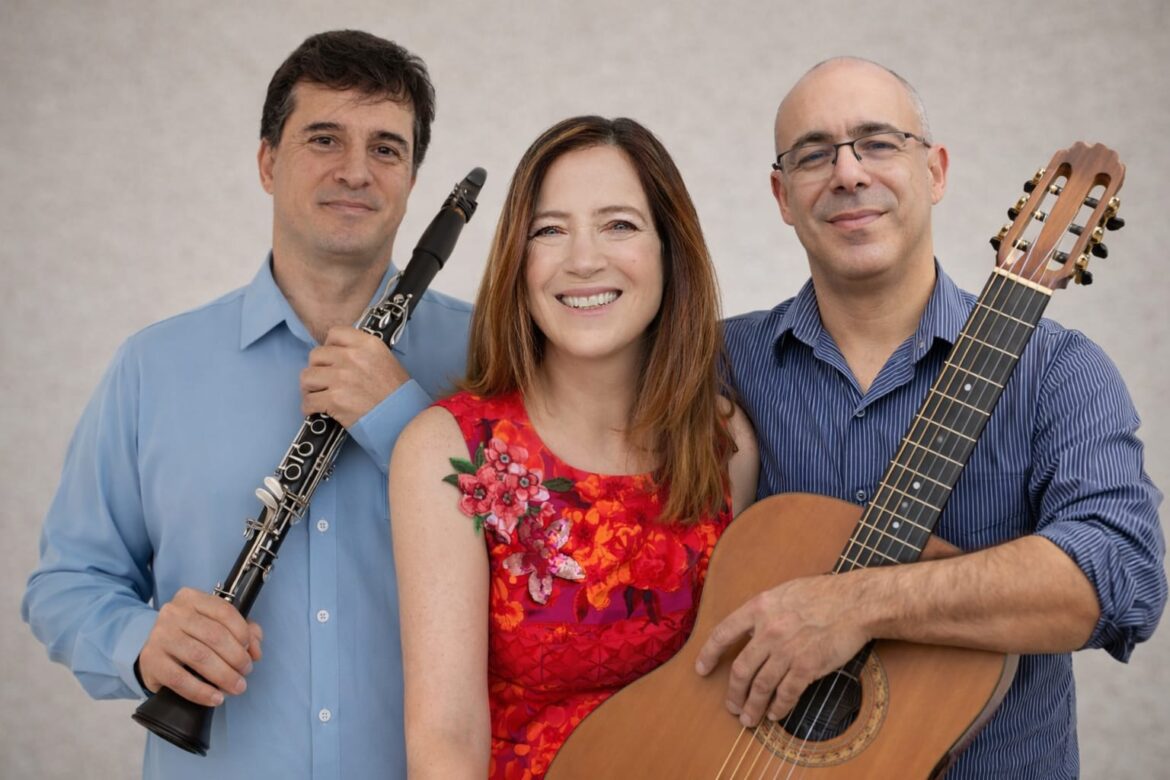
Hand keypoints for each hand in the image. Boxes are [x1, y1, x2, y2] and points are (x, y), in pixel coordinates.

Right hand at [138, 587, 262, 706]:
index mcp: (191, 598)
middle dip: (237, 657)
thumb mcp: (214, 625)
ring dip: (224, 675)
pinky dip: (202, 691)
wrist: (153, 653)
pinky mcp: (151, 661)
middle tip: (246, 672)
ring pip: (199, 657)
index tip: (251, 651)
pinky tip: (215, 698)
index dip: (243, 633)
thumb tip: (256, 649)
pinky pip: (180, 679)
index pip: (224, 611)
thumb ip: (242, 631)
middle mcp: (173, 613)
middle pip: (214, 635)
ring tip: (236, 686)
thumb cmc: (190, 637)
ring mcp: (160, 636)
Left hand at [300, 327, 409, 427]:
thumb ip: (363, 353)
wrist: (404, 420)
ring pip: (307, 377)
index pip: (335, 333)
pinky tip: (318, 411)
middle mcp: (353, 357)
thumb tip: (339, 355)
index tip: (332, 359)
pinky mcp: (334, 399)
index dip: (329, 347)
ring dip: (310, 388)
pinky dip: (310, 407)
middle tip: (324, 381)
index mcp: (368, 344)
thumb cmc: (398, 395)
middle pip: (316, 355)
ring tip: (318, 395)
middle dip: (317, 369)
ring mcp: (342, 378)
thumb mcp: (386, 361)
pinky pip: (308, 400)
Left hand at [693, 574, 869, 726]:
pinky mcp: (807, 666)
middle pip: (740, 670)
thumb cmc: (821, 594)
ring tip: (749, 719)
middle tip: (731, 707)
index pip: (722, 634)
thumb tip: (747, 632)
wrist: (854, 602)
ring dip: (752, 707)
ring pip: (761, 687)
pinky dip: (778, 708)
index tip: (701, 670)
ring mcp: (787, 650)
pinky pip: (786, 694)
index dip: (708, 654)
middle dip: (733, 694)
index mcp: (758, 608)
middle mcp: (768, 630)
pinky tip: (774, 714)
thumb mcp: (781, 593)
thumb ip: (762, 612)